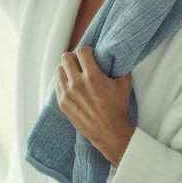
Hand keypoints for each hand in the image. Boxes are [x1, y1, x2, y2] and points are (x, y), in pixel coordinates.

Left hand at [56, 46, 134, 165]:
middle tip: (80, 62)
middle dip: (73, 57)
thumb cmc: (118, 108)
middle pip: (66, 58)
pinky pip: (57, 84)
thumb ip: (120, 67)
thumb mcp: (124, 84)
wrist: (109, 132)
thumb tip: (117, 56)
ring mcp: (67, 93)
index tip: (90, 54)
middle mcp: (77, 83)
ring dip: (66, 69)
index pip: (81, 51)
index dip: (86, 50)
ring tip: (74, 73)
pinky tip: (71, 84)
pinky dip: (63, 81)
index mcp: (92, 76)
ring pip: (59, 70)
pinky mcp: (63, 103)